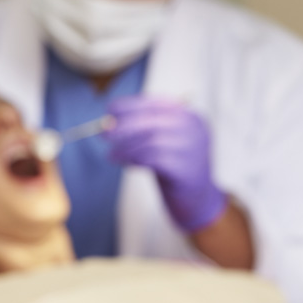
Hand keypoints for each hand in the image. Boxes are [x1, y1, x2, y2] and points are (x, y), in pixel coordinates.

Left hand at [105, 97, 226, 232]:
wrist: (197, 199)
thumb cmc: (175, 167)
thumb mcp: (165, 141)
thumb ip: (145, 129)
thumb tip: (110, 122)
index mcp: (190, 117)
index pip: (157, 104)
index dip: (131, 105)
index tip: (111, 109)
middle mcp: (195, 130)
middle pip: (152, 120)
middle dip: (124, 126)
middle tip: (104, 134)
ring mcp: (193, 149)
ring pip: (151, 140)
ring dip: (126, 147)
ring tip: (112, 155)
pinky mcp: (186, 169)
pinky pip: (154, 159)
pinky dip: (134, 160)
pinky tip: (126, 163)